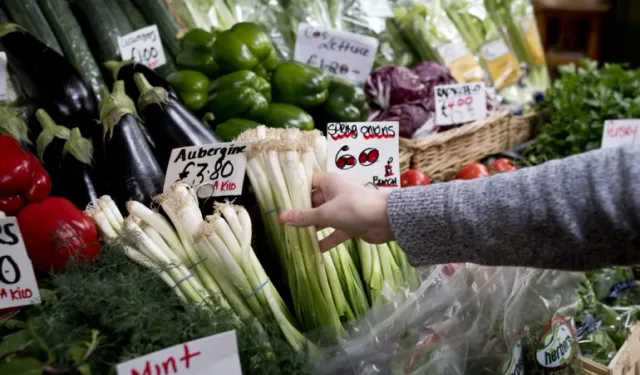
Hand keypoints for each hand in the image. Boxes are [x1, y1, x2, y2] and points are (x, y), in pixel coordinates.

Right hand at [278, 172, 393, 250]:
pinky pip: (335, 232)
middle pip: (314, 202)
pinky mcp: (351, 224)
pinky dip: (327, 240)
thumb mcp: (326, 213)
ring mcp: (343, 209)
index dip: (295, 190)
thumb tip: (280, 218)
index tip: (280, 200)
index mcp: (329, 182)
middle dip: (301, 213)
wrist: (387, 220)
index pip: (308, 182)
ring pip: (323, 218)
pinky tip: (315, 250)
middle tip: (282, 223)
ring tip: (294, 237)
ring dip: (312, 227)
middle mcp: (335, 193)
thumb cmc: (354, 208)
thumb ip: (304, 217)